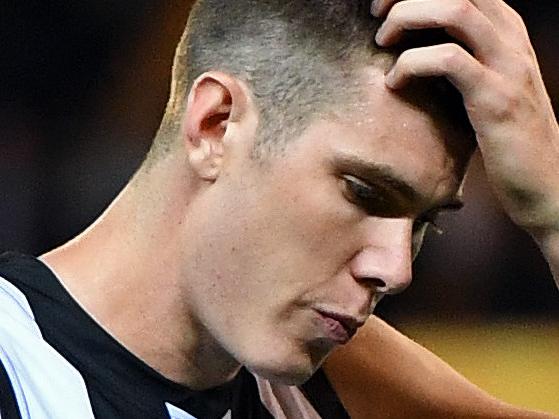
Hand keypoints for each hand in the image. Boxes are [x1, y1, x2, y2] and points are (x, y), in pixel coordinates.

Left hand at [371, 0, 558, 236]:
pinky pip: (449, 60)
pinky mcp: (496, 99)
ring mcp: (507, 67)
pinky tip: (394, 83)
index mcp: (507, 34)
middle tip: (378, 14)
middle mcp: (512, 40)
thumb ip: (462, 61)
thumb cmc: (505, 138)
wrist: (545, 184)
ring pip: (456, 10)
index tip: (386, 4)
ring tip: (383, 41)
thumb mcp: (485, 87)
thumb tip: (414, 48)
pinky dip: (412, 64)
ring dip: (408, 17)